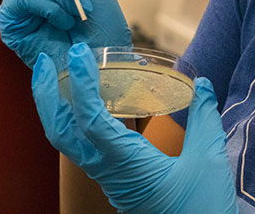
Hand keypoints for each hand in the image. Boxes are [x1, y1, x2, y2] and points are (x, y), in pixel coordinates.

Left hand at [31, 43, 237, 213]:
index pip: (91, 120)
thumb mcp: (208, 159)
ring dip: (58, 107)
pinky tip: (92, 103)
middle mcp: (108, 172)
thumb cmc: (200, 207)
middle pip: (61, 133)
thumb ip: (203, 118)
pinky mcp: (116, 181)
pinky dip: (78, 119)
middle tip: (46, 63)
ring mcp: (109, 178)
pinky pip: (85, 147)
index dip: (81, 85)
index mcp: (126, 165)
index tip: (79, 56)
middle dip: (47, 96)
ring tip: (61, 77)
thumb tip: (200, 84)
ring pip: (69, 142)